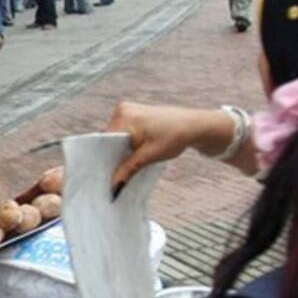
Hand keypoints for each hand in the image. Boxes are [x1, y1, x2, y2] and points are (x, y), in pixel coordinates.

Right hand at [106, 101, 234, 195]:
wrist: (195, 126)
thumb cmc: (175, 136)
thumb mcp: (149, 156)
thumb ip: (128, 169)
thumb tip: (113, 187)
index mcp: (124, 115)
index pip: (105, 141)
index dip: (104, 159)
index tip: (103, 177)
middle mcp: (123, 110)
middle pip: (110, 140)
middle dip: (113, 157)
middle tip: (114, 177)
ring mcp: (128, 111)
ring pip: (116, 139)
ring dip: (120, 153)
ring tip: (124, 167)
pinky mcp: (134, 116)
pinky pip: (124, 134)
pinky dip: (127, 147)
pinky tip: (131, 157)